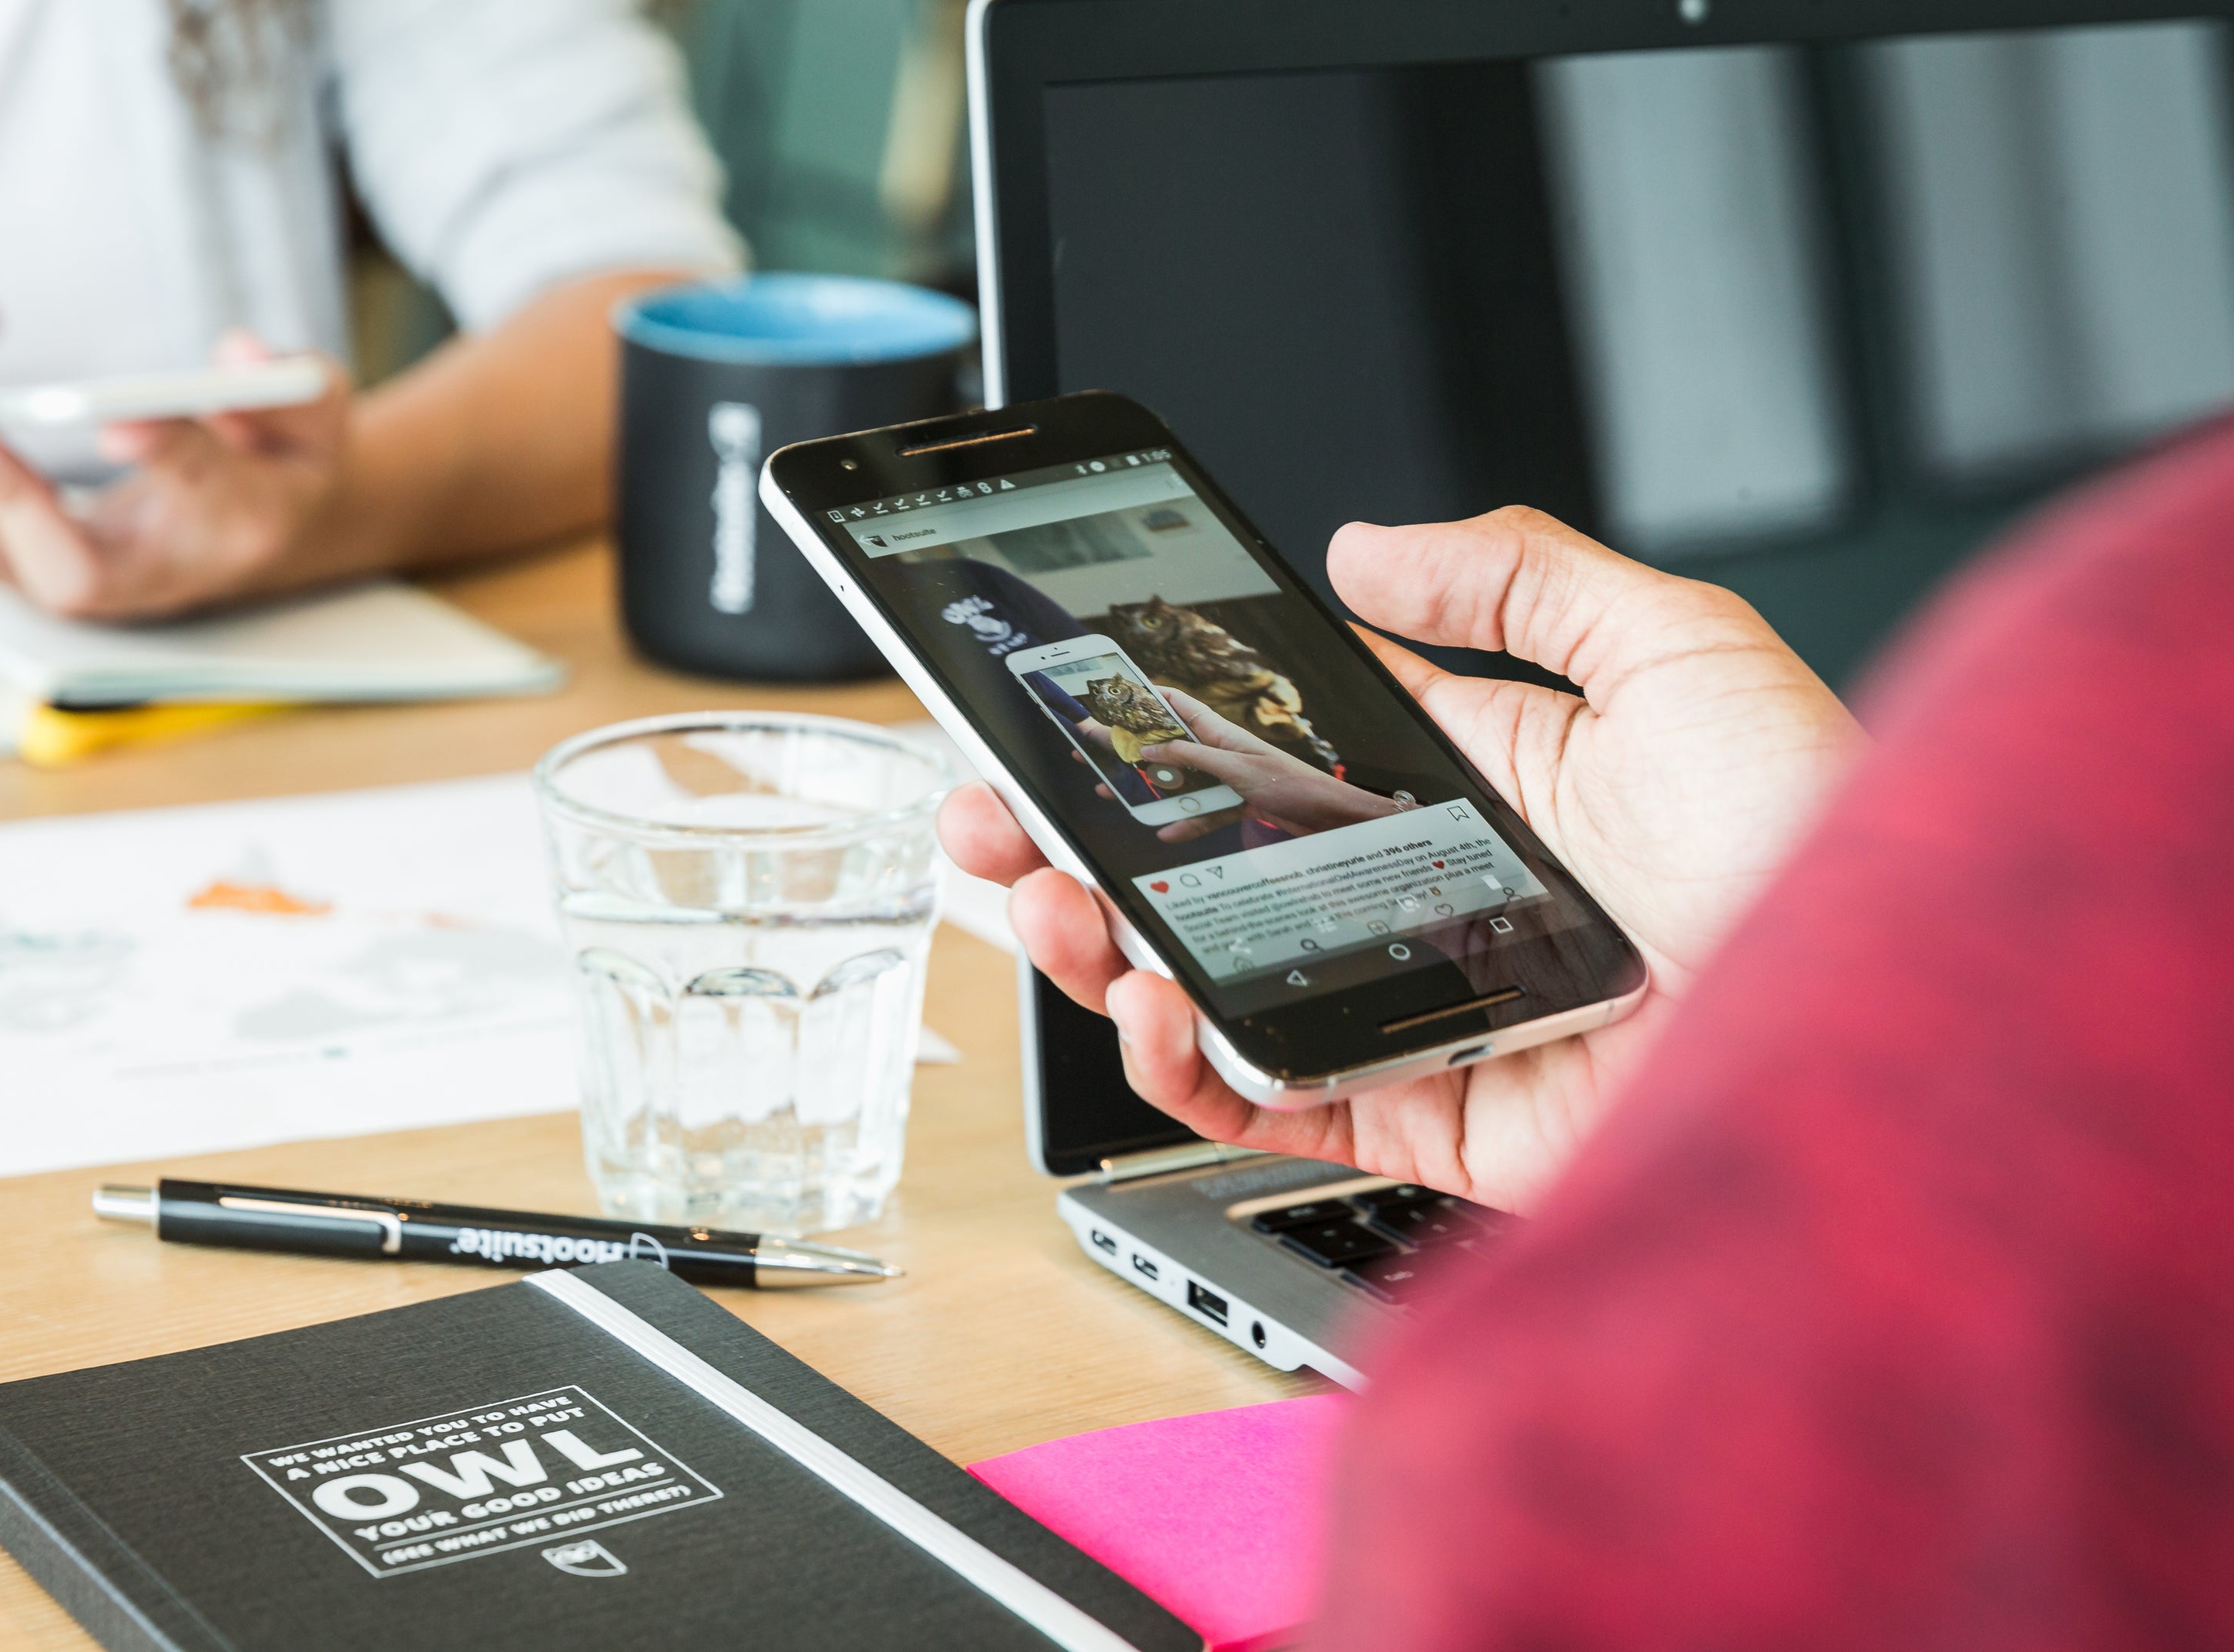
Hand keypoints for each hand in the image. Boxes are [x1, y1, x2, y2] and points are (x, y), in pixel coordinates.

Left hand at [0, 332, 356, 620]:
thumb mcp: (314, 408)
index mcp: (241, 523)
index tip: (121, 417)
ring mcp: (100, 582)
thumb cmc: (285, 461)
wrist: (269, 528)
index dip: (166, 454)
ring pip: (1, 566)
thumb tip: (241, 352)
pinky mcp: (48, 566)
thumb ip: (287, 380)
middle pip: (72, 574)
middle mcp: (162, 570)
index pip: (203, 492)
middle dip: (8, 504)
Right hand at [942, 506, 1867, 1212]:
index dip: (1152, 734)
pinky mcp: (1423, 1112)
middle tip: (987, 812)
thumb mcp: (1673, 648)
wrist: (1893, 1015)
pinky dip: (1182, 1062)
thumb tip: (1365, 544)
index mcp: (1465, 783)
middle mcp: (1418, 897)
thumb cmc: (1817, 830)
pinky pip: (1269, 1096)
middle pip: (1204, 872)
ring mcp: (1409, 1008)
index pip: (1265, 750)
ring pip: (1209, 986)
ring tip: (1046, 897)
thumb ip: (1517, 579)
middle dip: (1073, 840)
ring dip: (1096, 942)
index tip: (1059, 707)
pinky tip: (1145, 1000)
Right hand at [1135, 688, 1397, 840]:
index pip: (1174, 704)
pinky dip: (1187, 822)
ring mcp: (1226, 777)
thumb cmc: (1293, 784)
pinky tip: (1167, 832)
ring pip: (1180, 782)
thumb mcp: (1236, 769)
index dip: (1143, 699)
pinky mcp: (1235, 803)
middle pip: (1167, 747)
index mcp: (1219, 731)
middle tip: (1096, 754)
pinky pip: (1203, 811)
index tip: (1111, 701)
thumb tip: (1149, 749)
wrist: (1331, 818)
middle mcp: (1219, 751)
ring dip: (1151, 790)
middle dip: (1132, 751)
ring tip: (1116, 793)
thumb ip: (1191, 758)